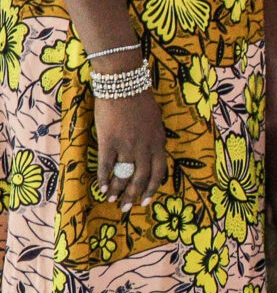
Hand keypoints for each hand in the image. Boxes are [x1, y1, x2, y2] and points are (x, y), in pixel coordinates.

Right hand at [92, 88, 168, 211]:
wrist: (124, 84)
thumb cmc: (140, 100)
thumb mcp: (156, 121)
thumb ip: (155, 138)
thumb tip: (153, 152)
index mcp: (159, 143)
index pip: (159, 172)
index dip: (152, 188)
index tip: (147, 200)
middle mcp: (145, 147)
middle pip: (141, 178)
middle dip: (134, 196)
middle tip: (127, 209)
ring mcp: (127, 145)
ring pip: (124, 175)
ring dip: (118, 191)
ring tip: (112, 201)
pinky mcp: (109, 141)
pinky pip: (107, 165)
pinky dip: (104, 178)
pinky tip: (102, 188)